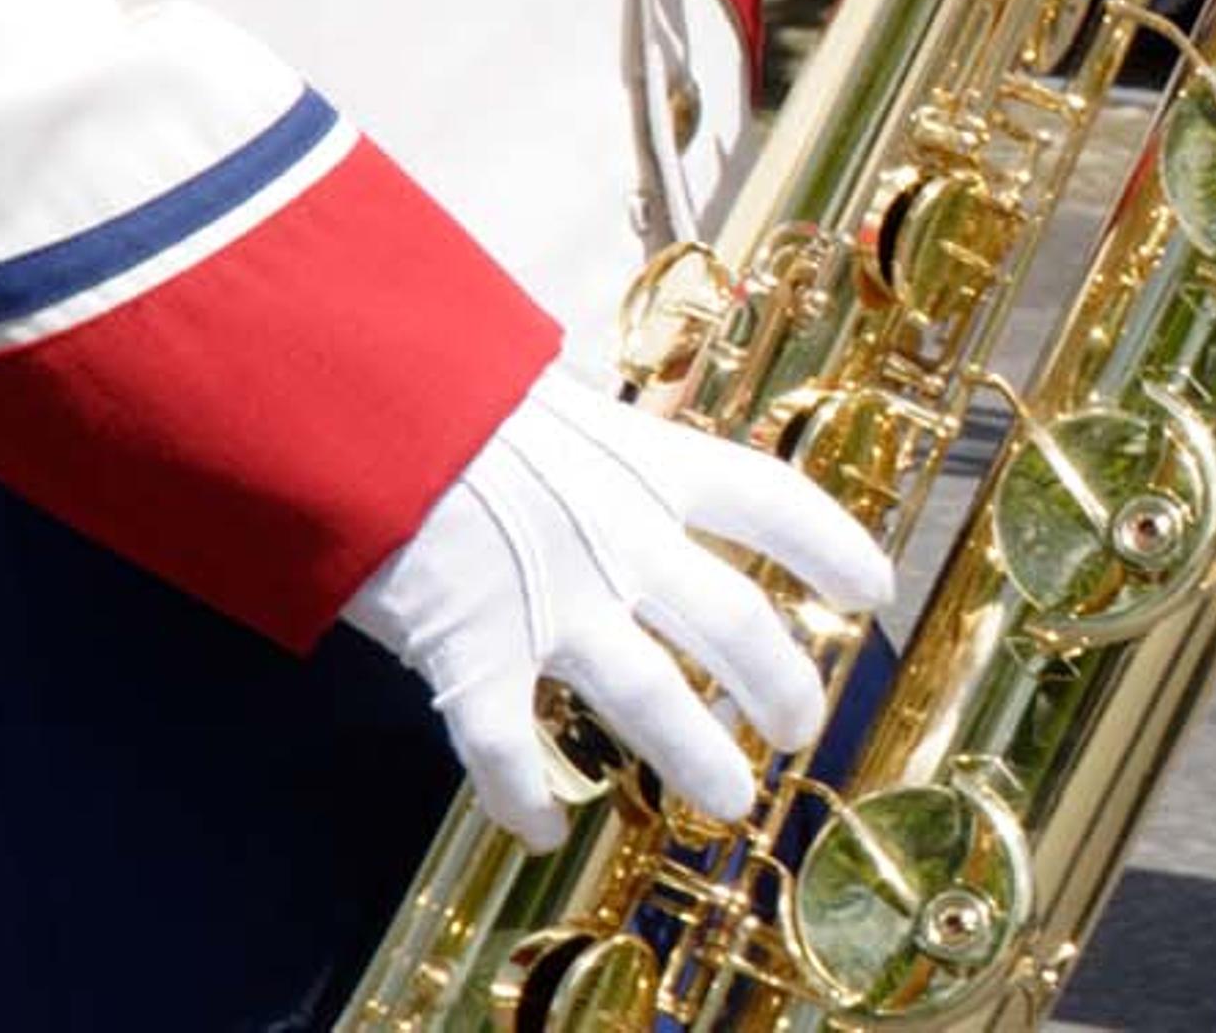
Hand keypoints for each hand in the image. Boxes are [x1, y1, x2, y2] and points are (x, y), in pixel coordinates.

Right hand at [344, 371, 895, 850]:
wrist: (344, 389)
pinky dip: (523, 797)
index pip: (771, 499)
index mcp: (646, 460)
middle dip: (781, 683)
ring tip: (732, 802)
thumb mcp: (545, 397)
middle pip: (735, 623)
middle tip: (800, 728)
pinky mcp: (469, 649)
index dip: (833, 546)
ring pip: (651, 700)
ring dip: (697, 758)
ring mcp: (549, 599)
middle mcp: (619, 535)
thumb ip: (592, 454)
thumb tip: (611, 480)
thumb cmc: (439, 383)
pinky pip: (505, 747)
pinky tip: (540, 832)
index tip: (872, 589)